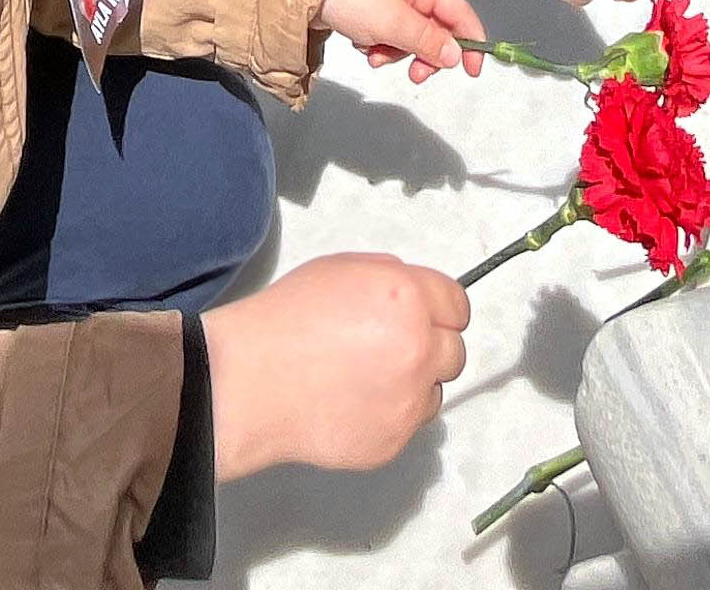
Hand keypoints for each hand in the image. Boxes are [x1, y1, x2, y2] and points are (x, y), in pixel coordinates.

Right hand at [205, 254, 469, 477]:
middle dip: (430, 350)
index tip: (424, 320)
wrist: (251, 380)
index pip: (458, 306)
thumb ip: (391, 278)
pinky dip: (388, 416)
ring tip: (364, 381)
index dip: (439, 312)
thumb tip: (416, 299)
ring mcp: (409, 399)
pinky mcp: (394, 439)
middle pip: (454, 352)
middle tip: (390, 353)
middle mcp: (419, 347)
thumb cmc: (287, 318)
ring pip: (434, 392)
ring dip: (413, 386)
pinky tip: (351, 405)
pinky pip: (407, 425)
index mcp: (407, 298)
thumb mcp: (341, 269)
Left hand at [318, 0, 484, 77]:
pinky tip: (361, 43)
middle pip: (436, 27)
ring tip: (373, 54)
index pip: (461, 13)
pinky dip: (378, 42)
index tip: (471, 72)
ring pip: (410, 33)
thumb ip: (427, 40)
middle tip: (413, 75)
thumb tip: (456, 54)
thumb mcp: (392, 22)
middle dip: (425, 53)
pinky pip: (387, 29)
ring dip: (396, 50)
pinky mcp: (371, 1)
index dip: (470, 43)